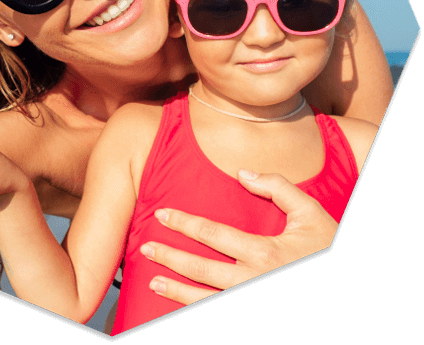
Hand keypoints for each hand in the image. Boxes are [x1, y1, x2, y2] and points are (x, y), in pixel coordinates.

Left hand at [141, 170, 338, 304]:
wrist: (339, 276)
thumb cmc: (328, 247)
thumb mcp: (310, 212)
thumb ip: (278, 188)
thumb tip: (243, 173)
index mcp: (263, 251)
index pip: (211, 233)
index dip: (183, 223)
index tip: (162, 215)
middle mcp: (252, 279)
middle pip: (200, 268)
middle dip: (169, 256)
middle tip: (146, 247)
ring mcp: (251, 300)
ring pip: (204, 299)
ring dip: (176, 290)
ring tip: (153, 281)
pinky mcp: (252, 311)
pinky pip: (217, 312)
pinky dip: (194, 309)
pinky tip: (180, 306)